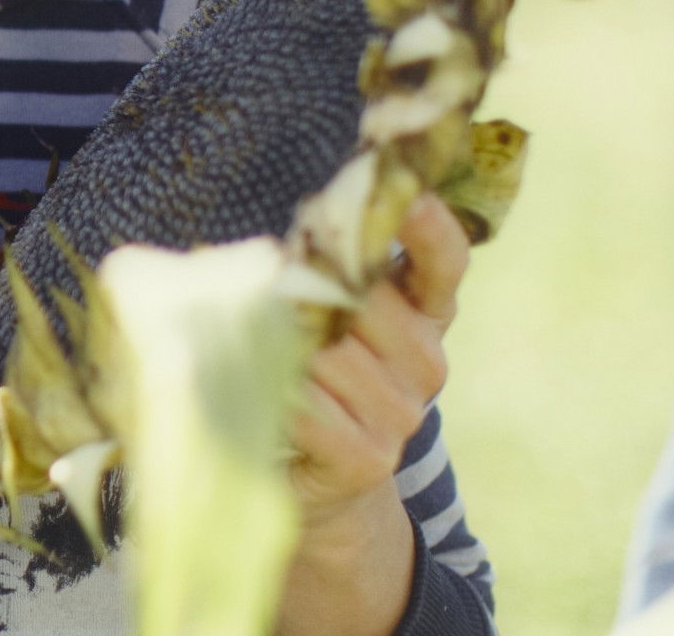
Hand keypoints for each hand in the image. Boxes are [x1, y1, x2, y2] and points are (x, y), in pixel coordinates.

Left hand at [275, 194, 470, 635]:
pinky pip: (311, 409)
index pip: (443, 261)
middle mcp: (426, 362)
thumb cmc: (303, 374)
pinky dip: (271, 393)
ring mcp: (402, 414)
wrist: (309, 479)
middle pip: (368, 300)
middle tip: (254, 270)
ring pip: (331, 352)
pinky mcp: (368, 457)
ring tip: (231, 331)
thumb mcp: (317, 315)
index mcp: (424, 313)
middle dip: (307, 282)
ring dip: (274, 339)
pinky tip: (244, 387)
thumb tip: (251, 232)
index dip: (428, 227)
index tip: (404, 194)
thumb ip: (312, 269)